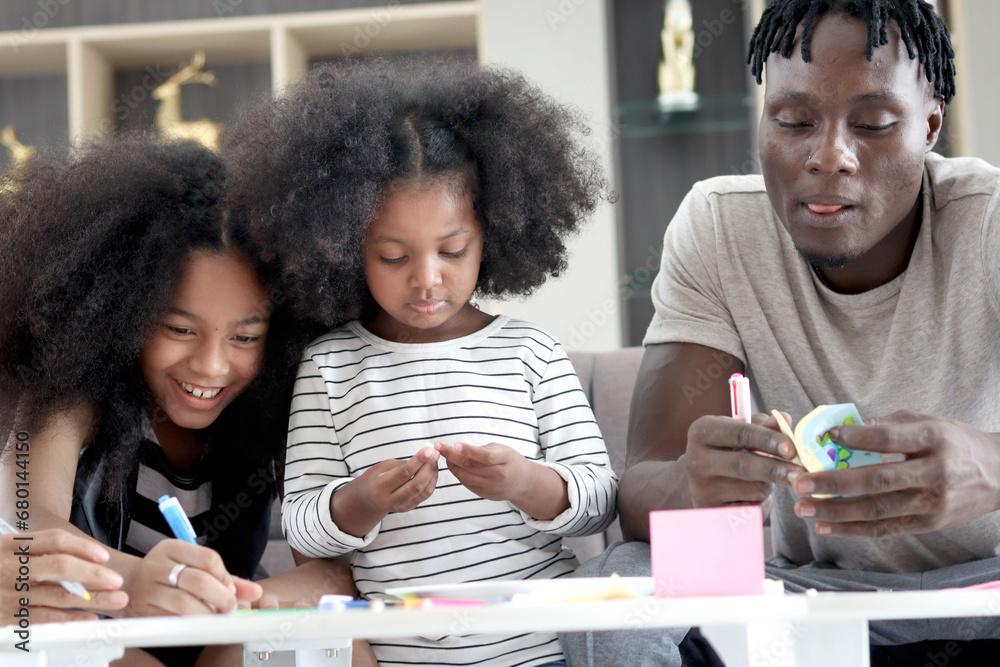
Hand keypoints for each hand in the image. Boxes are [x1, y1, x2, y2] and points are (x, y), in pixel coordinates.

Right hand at [0, 529, 127, 622]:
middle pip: (59, 567)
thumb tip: (79, 554)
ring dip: (91, 599)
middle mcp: (9, 568)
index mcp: (10, 546)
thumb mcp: (4, 548)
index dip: (82, 547)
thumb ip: (35, 549)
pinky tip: (87, 619)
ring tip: (114, 599)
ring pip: (56, 595)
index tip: (103, 555)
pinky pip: (41, 619)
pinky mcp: (6, 618)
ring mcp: (7, 594)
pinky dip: (68, 620)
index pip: (54, 541)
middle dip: (93, 574)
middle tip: (115, 580)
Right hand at [123, 539, 261, 616]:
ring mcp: (146, 588)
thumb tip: (255, 592)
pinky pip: (169, 618)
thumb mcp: (192, 567)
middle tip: (230, 608)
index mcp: (171, 548)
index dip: (225, 577)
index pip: (208, 558)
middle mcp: (156, 565)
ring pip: (183, 602)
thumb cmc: (168, 574)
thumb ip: (225, 579)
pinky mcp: (140, 610)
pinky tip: (196, 622)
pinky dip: (188, 623)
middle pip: (198, 581)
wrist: (126, 585)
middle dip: (221, 597)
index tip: (231, 590)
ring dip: (206, 613)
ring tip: (214, 617)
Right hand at [354, 444, 439, 514]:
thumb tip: (426, 456)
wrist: (370, 499)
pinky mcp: (409, 508)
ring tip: (435, 460)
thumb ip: (404, 464)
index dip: (418, 460)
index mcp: (380, 486)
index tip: (429, 449)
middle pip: (416, 484)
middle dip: (428, 467)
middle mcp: (390, 500)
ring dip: (433, 474)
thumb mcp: (385, 467)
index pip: (404, 473)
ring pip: (423, 491)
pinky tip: (433, 471)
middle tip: (436, 453)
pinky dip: (432, 482)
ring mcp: (401, 506)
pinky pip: (425, 495)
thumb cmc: (378, 477)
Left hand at [437, 442, 530, 502]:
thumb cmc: (510, 461)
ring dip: (451, 465)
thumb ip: (483, 450)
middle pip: (471, 466)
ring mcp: (491, 487)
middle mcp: (499, 476)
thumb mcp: (502, 449)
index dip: (469, 450)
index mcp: (506, 460)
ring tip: (444, 454)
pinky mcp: (484, 495)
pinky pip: (466, 483)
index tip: (455, 444)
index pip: (485, 456)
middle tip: (439, 446)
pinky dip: (457, 473)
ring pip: (465, 476)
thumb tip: (458, 450)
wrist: (522, 483)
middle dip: (452, 456)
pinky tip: (453, 465)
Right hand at [684, 413, 801, 508]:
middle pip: (745, 465)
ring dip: (768, 485)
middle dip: (776, 469)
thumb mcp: (738, 432)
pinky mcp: (712, 513)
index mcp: (702, 432)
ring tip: (760, 480)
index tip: (791, 448)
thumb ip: (763, 425)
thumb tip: (785, 419)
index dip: (768, 440)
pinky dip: (760, 502)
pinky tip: (750, 497)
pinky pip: (751, 509)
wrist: (698, 484)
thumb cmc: (727, 451)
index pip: (740, 434)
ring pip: (753, 489)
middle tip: (800, 473)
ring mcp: (701, 490)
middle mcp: (696, 460)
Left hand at [789, 411, 999, 536]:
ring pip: (876, 510)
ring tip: (803, 507)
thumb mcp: (928, 422)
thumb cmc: (956, 443)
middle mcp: (933, 473)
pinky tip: (827, 525)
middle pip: (877, 479)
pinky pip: (885, 528)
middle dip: (832, 483)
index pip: (888, 439)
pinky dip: (853, 529)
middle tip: (799, 482)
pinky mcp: (928, 524)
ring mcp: (931, 503)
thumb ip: (889, 426)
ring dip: (835, 511)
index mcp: (933, 439)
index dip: (855, 438)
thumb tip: (844, 430)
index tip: (826, 436)